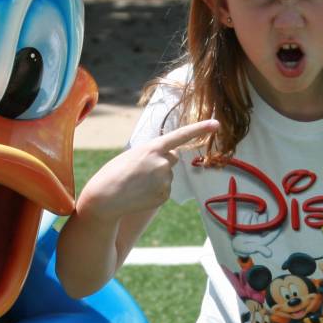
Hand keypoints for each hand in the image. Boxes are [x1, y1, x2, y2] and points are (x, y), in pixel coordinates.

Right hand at [75, 119, 218, 221]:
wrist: (105, 198)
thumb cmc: (114, 173)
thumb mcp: (133, 154)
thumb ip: (153, 153)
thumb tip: (171, 159)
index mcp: (153, 148)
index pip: (181, 136)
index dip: (200, 129)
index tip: (217, 124)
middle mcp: (163, 163)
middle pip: (173, 158)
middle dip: (163, 161)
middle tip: (142, 170)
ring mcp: (165, 181)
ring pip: (168, 176)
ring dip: (156, 178)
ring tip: (137, 183)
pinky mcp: (164, 196)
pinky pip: (164, 190)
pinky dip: (154, 191)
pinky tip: (140, 193)